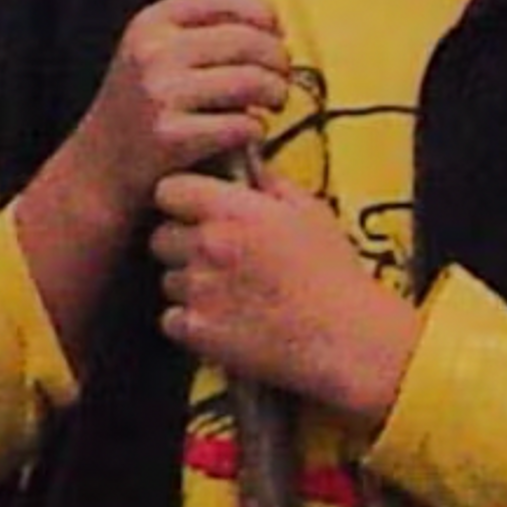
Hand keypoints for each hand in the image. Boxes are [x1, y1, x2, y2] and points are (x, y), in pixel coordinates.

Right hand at [11, 0, 293, 351]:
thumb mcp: (157, 51)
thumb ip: (203, 17)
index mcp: (151, 22)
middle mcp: (152, 51)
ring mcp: (159, 94)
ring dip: (277, 93)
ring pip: (252, 80)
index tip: (274, 35)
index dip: (264, 14)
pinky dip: (257, 129)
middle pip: (249, 39)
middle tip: (282, 78)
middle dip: (279, 59)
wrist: (96, 174)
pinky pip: (243, 124)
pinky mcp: (172, 138)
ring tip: (273, 103)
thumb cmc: (138, 107)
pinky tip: (251, 132)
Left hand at [151, 169, 419, 429]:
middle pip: (161, 237)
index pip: (168, 190)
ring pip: (167, 280)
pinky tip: (222, 323)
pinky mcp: (197, 331)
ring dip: (188, 285)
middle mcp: (206, 245)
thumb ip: (272, 184)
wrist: (345, 338)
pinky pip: (171, 319)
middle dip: (182, 244)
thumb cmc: (333, 273)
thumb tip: (251, 168)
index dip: (182, 200)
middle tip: (215, 258)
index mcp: (231, 210)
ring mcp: (198, 290)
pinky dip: (189, 322)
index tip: (197, 211)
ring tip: (228, 295)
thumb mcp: (311, 212)